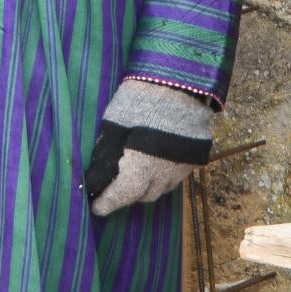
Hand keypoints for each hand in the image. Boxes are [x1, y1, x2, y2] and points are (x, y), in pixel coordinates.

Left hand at [83, 77, 212, 214]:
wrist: (181, 84)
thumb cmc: (140, 102)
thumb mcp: (113, 126)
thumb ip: (106, 155)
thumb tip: (95, 179)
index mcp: (141, 170)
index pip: (121, 196)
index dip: (107, 203)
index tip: (96, 207)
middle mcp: (163, 175)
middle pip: (143, 195)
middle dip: (128, 194)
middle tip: (115, 186)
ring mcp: (182, 167)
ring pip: (162, 188)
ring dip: (148, 186)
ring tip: (137, 175)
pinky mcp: (195, 157)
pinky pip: (176, 175)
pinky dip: (164, 174)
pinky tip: (157, 163)